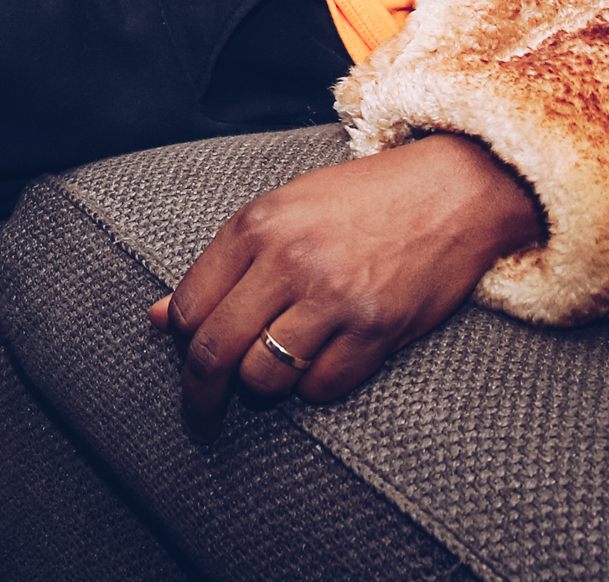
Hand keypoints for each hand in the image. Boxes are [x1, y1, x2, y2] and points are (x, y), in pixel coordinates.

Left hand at [147, 135, 541, 422]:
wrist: (451, 191)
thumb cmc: (360, 201)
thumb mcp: (281, 212)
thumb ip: (221, 265)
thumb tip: (157, 319)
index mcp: (256, 225)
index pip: (189, 306)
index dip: (180, 345)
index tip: (187, 362)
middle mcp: (289, 260)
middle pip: (215, 350)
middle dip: (200, 396)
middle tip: (201, 417)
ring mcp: (334, 297)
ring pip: (264, 379)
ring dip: (264, 388)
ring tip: (279, 371)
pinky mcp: (377, 330)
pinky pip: (321, 389)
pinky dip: (315, 388)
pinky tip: (326, 361)